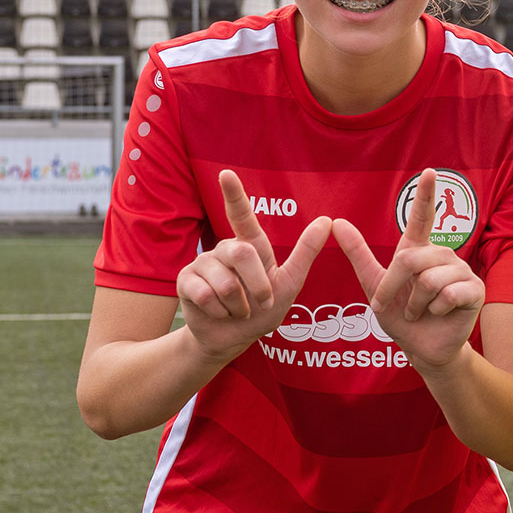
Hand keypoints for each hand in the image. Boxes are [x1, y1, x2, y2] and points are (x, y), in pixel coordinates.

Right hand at [177, 170, 331, 361]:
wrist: (233, 339)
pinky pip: (206, 295)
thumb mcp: (290, 283)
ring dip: (239, 306)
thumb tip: (327, 220)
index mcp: (249, 246)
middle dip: (258, 286)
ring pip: (226, 283)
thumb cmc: (262, 311)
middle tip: (261, 304)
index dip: (234, 194)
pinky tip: (218, 313)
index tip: (226, 174)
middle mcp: (224, 249)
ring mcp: (202, 263)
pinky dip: (220, 312)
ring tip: (237, 310)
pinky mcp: (185, 281)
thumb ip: (305, 252)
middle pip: (243, 254)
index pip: (241, 215)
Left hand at [333, 169, 483, 371]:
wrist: (422, 349)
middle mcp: (442, 255)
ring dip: (416, 304)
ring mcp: (461, 270)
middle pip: (411, 259)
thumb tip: (336, 222)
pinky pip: (447, 294)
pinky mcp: (475, 289)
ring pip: (429, 280)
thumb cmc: (401, 317)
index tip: (429, 171)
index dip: (425, 194)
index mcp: (419, 251)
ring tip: (421, 311)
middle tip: (396, 307)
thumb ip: (359, 254)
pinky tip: (440, 315)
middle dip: (394, 288)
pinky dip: (435, 311)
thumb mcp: (374, 286)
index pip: (422, 217)